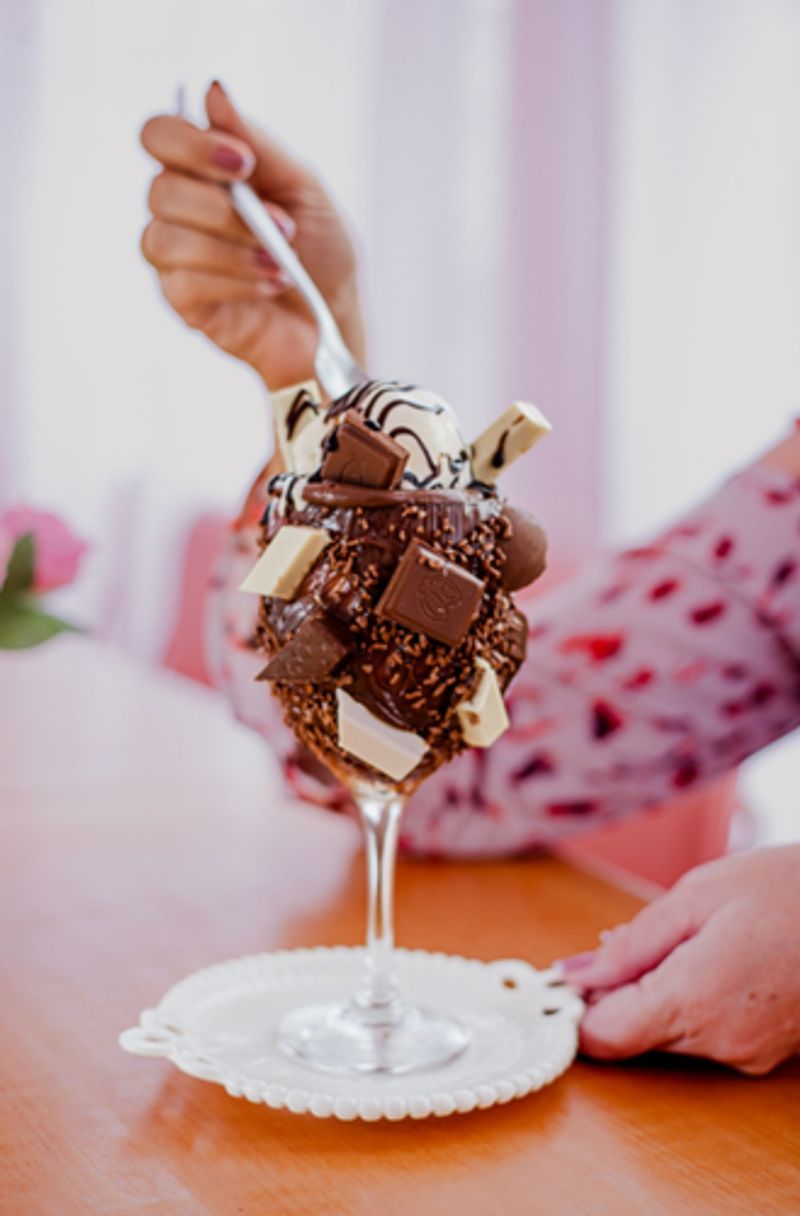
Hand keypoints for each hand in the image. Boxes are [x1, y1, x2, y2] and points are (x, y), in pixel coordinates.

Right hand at [140, 81, 364, 389]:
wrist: (334, 313)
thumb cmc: (319, 248)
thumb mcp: (302, 186)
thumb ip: (258, 143)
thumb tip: (213, 90)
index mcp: (202, 170)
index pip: (159, 136)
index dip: (191, 144)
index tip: (244, 164)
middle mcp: (178, 209)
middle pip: (160, 190)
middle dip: (224, 209)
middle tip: (282, 225)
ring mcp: (175, 258)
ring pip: (167, 239)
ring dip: (232, 249)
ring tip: (281, 262)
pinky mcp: (183, 302)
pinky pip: (185, 283)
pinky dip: (236, 280)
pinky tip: (270, 283)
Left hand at [560, 845, 799, 1074]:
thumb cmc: (786, 890)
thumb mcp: (697, 896)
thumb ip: (631, 944)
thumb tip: (575, 974)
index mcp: (692, 1001)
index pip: (603, 1037)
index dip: (577, 1007)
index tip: (569, 977)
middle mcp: (717, 1042)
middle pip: (633, 1036)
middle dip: (618, 993)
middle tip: (633, 942)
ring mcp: (745, 1054)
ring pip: (667, 1036)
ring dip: (657, 994)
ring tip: (686, 940)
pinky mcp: (764, 1054)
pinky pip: (705, 1035)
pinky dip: (692, 1002)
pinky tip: (711, 959)